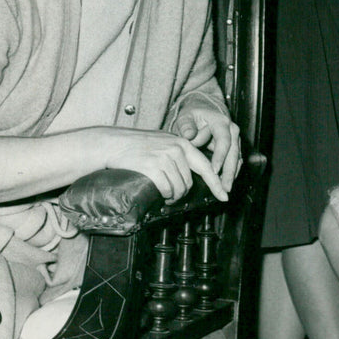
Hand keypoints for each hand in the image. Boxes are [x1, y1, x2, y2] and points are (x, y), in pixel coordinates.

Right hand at [98, 127, 228, 202]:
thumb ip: (179, 154)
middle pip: (189, 183)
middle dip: (181, 193)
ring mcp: (165, 157)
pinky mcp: (153, 167)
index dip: (217, 183)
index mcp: (182, 143)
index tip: (224, 196)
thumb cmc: (137, 145)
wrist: (113, 143)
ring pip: (179, 189)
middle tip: (171, 194)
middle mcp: (176, 149)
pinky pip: (166, 190)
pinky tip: (157, 191)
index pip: (206, 166)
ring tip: (162, 192)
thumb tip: (190, 175)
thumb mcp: (164, 142)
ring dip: (171, 196)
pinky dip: (163, 195)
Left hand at [173, 103, 241, 191]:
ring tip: (225, 189)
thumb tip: (189, 135)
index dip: (220, 156)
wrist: (202, 113)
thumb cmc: (192, 117)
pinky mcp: (234, 148)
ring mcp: (235, 139)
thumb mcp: (185, 117)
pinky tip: (225, 183)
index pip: (223, 140)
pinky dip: (231, 173)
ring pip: (237, 159)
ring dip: (232, 174)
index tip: (214, 170)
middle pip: (234, 152)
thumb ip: (186, 125)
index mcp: (221, 122)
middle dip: (230, 171)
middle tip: (225, 187)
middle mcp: (232, 130)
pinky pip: (235, 162)